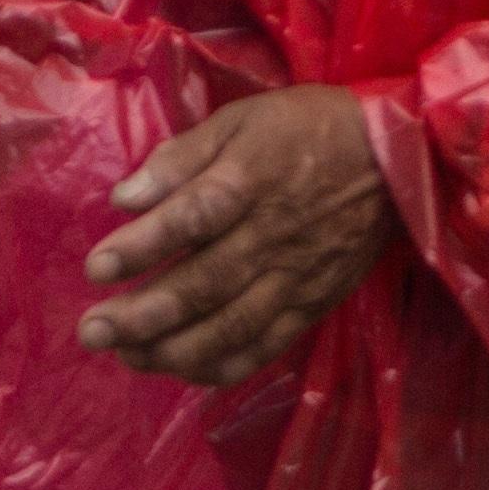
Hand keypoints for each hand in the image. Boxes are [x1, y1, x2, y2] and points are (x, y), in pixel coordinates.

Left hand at [79, 84, 390, 383]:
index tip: (96, 267)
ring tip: (124, 355)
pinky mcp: (313, 304)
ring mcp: (296, 277)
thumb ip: (182, 157)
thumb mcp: (241, 119)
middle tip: (92, 330)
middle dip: (143, 314)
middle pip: (204, 283)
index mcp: (252, 181)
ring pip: (231, 326)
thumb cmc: (306, 129)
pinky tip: (180, 369)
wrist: (396, 158)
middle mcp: (273, 236)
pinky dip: (222, 366)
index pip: (193, 218)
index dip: (144, 245)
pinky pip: (265, 346)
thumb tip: (124, 197)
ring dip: (173, 349)